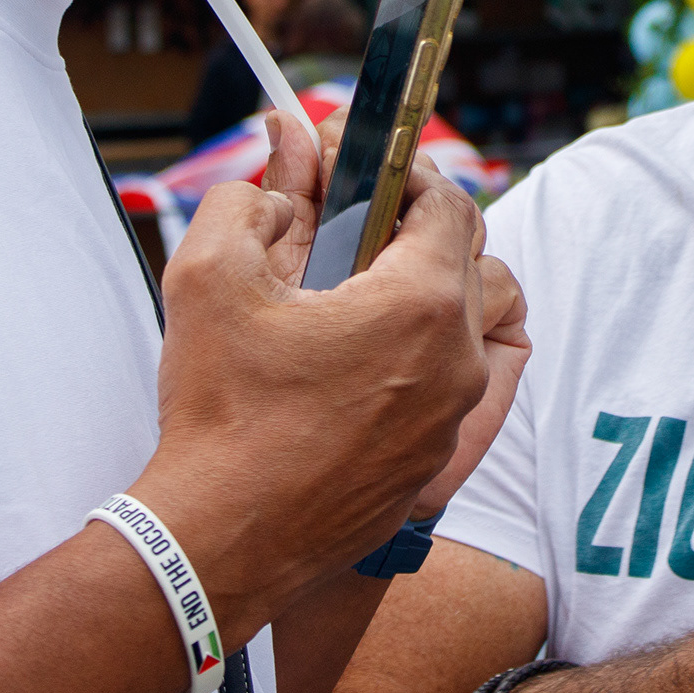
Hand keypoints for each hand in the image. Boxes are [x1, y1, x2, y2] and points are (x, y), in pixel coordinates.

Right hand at [129, 108, 523, 646]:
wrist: (220, 539)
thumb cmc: (219, 412)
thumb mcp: (211, 276)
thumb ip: (251, 195)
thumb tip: (284, 152)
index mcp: (420, 303)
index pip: (446, 202)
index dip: (401, 171)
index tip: (354, 164)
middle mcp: (457, 360)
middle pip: (473, 255)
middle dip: (415, 222)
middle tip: (352, 216)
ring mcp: (454, 417)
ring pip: (481, 320)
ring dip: (438, 286)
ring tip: (369, 283)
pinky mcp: (437, 460)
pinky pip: (468, 383)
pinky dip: (436, 350)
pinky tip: (380, 348)